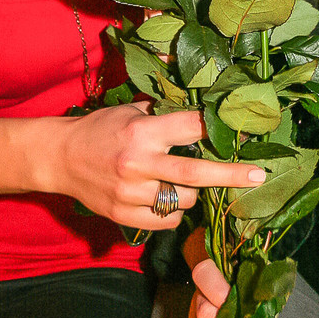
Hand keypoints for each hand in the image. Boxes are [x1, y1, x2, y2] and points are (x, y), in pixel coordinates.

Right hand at [53, 106, 265, 228]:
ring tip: (183, 180)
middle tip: (258, 176)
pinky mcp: (124, 215)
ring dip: (192, 191)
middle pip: (196, 172)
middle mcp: (138, 162)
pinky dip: (173, 212)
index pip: (191, 127)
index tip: (243, 132)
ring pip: (184, 200)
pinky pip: (166, 220)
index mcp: (142, 131)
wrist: (60, 157)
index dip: (218, 128)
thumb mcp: (131, 110)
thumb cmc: (101, 128)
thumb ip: (164, 110)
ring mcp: (131, 193)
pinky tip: (166, 198)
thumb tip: (202, 97)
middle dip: (231, 175)